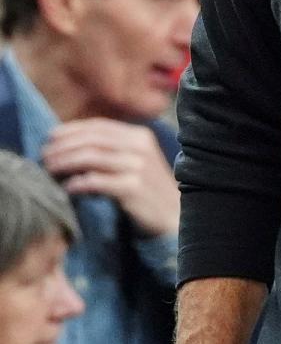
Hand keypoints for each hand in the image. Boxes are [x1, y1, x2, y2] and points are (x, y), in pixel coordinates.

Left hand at [42, 119, 179, 236]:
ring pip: (92, 157)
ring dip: (65, 162)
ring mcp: (138, 166)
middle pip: (92, 140)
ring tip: (50, 170)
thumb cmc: (147, 190)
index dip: (71, 130)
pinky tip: (68, 188)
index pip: (98, 126)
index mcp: (139, 136)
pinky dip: (78, 183)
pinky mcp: (133, 187)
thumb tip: (70, 144)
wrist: (173, 217)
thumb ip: (110, 150)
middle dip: (63, 146)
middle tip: (44, 156)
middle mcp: (140, 147)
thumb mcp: (134, 161)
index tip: (50, 138)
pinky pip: (97, 181)